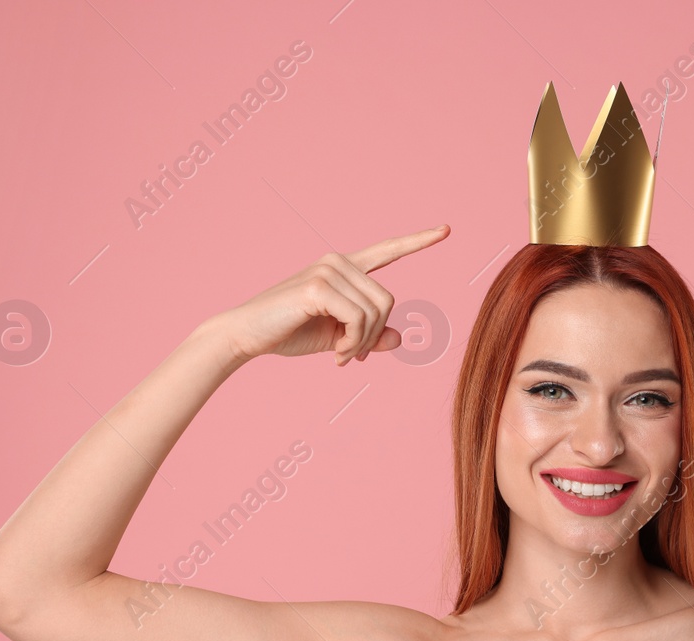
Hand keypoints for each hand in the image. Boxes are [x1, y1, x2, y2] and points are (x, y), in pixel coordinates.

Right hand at [210, 225, 449, 364]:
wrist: (246, 336)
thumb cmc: (288, 332)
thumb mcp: (338, 337)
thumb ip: (370, 336)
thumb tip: (401, 337)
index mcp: (345, 268)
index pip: (387, 251)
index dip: (418, 241)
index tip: (446, 230)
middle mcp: (338, 261)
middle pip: (388, 301)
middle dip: (374, 337)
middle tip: (351, 357)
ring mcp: (328, 270)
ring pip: (376, 312)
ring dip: (362, 344)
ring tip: (341, 355)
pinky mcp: (318, 285)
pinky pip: (359, 319)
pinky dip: (353, 343)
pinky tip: (335, 354)